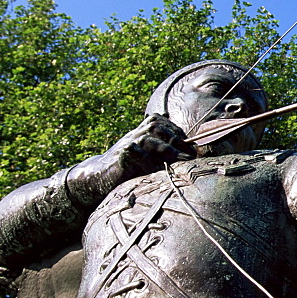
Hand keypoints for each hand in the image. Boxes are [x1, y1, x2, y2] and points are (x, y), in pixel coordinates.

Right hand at [66, 114, 195, 207]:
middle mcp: (136, 132)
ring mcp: (128, 142)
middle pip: (157, 127)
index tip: (193, 148)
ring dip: (167, 149)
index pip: (164, 123)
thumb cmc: (133, 165)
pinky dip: (146, 160)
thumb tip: (192, 146)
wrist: (102, 174)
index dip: (179, 134)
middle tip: (191, 155)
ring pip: (148, 138)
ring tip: (182, 160)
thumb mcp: (152, 154)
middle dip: (176, 140)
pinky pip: (135, 153)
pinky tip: (157, 169)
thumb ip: (168, 147)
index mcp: (144, 128)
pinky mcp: (121, 155)